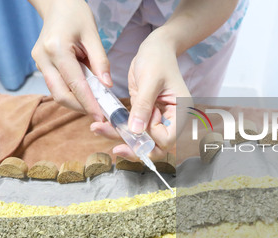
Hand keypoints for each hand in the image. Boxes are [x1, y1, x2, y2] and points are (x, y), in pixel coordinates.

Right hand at [29, 0, 110, 120]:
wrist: (57, 4)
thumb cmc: (76, 14)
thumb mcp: (92, 35)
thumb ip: (100, 62)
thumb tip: (107, 86)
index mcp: (56, 49)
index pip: (75, 84)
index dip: (88, 103)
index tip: (101, 115)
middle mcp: (43, 58)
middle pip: (61, 94)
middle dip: (80, 107)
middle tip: (99, 114)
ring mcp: (39, 63)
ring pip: (57, 93)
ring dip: (75, 102)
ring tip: (94, 104)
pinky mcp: (41, 65)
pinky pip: (56, 85)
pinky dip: (70, 92)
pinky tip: (85, 93)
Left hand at [91, 31, 190, 160]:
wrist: (155, 47)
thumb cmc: (157, 59)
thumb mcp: (149, 81)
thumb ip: (143, 106)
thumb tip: (135, 130)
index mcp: (180, 113)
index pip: (167, 139)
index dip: (152, 135)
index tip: (143, 118)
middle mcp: (170, 120)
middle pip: (155, 147)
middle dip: (135, 148)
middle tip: (116, 149)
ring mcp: (156, 119)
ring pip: (140, 140)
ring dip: (120, 139)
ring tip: (98, 129)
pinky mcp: (143, 115)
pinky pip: (131, 129)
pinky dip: (117, 128)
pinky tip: (102, 125)